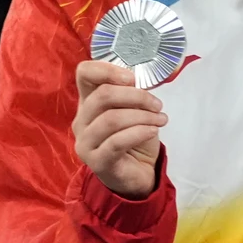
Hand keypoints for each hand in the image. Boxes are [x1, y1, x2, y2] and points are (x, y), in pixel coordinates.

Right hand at [73, 61, 165, 197]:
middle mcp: (81, 120)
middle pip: (102, 96)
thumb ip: (133, 94)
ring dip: (143, 116)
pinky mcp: (97, 161)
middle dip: (137, 96)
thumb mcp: (136, 111)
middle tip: (157, 105)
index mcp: (88, 102)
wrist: (138, 173)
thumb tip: (144, 79)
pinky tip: (153, 131)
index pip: (84, 73)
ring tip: (161, 120)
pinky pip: (117, 142)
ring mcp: (85, 142)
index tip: (133, 78)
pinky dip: (139, 132)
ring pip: (111, 119)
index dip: (107, 69)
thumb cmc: (135, 138)